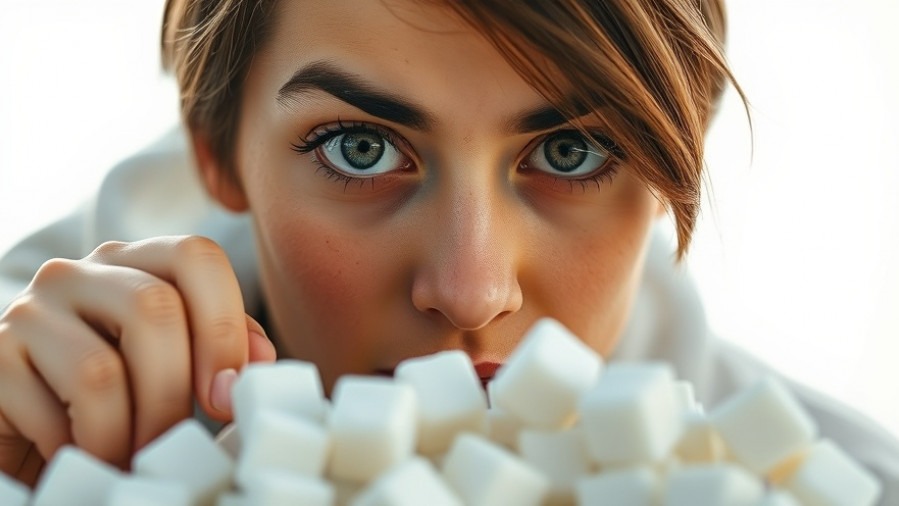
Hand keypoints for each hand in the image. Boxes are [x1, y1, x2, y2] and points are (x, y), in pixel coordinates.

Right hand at [0, 236, 275, 485]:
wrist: (25, 424)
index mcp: (135, 262)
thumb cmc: (116, 393)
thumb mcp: (171, 361)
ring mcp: (29, 310)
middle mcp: (78, 272)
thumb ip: (220, 348)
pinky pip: (53, 413)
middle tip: (173, 442)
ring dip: (128, 433)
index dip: (223, 326)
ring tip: (131, 457)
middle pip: (155, 310)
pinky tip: (85, 454)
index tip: (225, 395)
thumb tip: (260, 361)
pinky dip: (82, 449)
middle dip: (174, 393)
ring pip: (102, 371)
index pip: (196, 256)